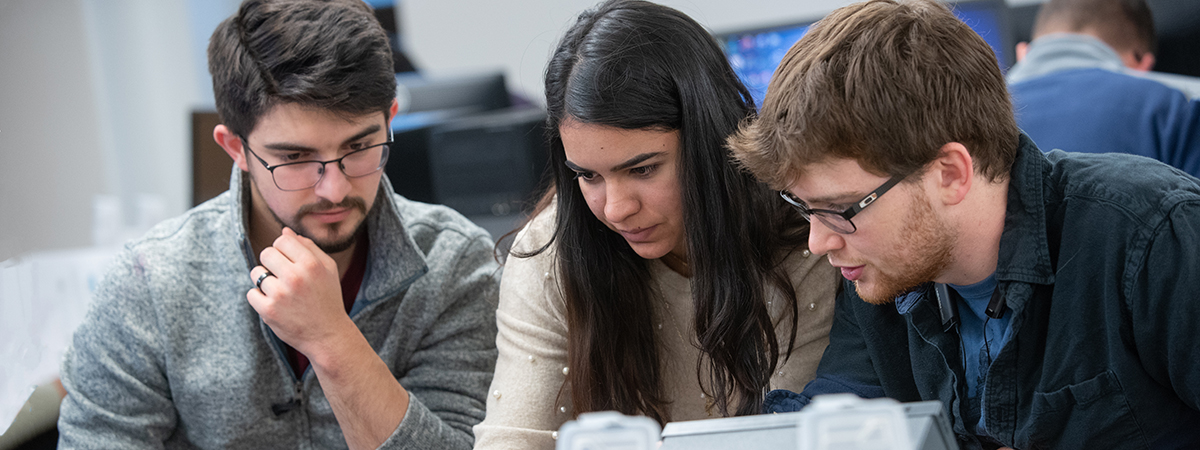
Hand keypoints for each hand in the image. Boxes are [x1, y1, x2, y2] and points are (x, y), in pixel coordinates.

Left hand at [248, 227, 354, 356]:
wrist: (328, 335)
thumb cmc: (328, 299)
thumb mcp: (328, 269)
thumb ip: (308, 247)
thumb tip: (285, 231)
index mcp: (311, 264)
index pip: (282, 240)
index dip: (283, 249)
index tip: (289, 261)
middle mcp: (295, 277)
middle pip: (266, 253)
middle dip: (271, 262)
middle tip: (282, 276)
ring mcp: (280, 294)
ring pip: (256, 273)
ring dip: (264, 280)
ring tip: (279, 291)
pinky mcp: (268, 311)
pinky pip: (251, 293)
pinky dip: (259, 298)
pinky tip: (274, 304)